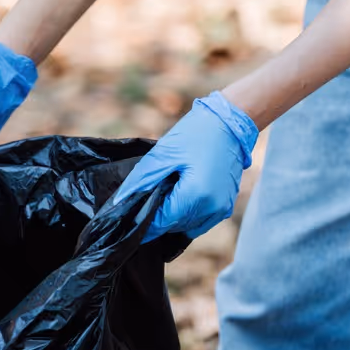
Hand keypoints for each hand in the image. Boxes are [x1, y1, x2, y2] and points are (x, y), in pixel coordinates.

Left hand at [111, 91, 258, 242]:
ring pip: (187, 227)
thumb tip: (120, 201)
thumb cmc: (196, 133)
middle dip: (157, 217)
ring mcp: (221, 209)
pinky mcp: (226, 206)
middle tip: (145, 200)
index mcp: (196, 195)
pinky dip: (187, 215)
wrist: (230, 122)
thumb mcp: (163, 154)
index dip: (143, 222)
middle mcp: (211, 208)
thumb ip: (141, 180)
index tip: (128, 218)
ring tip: (163, 195)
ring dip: (172, 217)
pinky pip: (201, 222)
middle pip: (174, 226)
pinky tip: (179, 198)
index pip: (161, 222)